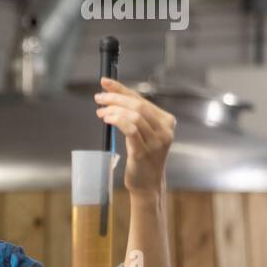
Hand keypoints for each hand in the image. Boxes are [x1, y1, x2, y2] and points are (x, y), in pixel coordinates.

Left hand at [94, 76, 175, 193]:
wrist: (147, 183)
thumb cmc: (142, 156)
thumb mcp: (142, 133)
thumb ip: (134, 116)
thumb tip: (112, 96)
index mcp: (167, 121)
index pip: (141, 99)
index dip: (122, 89)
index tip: (105, 82)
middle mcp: (165, 129)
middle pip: (138, 105)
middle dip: (115, 98)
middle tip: (99, 98)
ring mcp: (156, 141)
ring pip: (134, 115)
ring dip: (114, 110)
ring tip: (100, 112)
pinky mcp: (144, 151)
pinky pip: (131, 129)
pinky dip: (118, 120)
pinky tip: (107, 119)